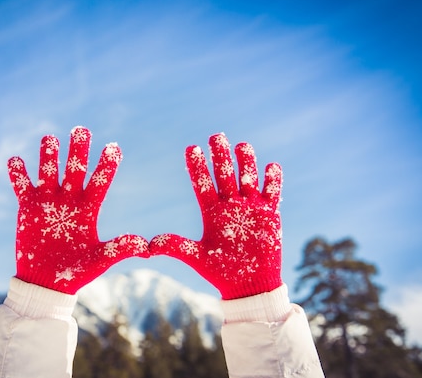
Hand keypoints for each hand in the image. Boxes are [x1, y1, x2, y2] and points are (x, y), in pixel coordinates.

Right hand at [8, 126, 148, 293]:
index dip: (106, 164)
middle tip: (81, 130)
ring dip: (49, 156)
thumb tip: (146, 246)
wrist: (47, 284)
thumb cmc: (76, 272)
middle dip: (78, 150)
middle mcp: (69, 199)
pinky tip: (16, 161)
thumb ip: (120, 248)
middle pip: (75, 169)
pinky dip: (18, 173)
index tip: (114, 147)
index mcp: (88, 208)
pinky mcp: (27, 207)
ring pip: (49, 171)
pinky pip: (22, 186)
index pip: (100, 181)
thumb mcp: (100, 259)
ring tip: (51, 139)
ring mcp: (48, 201)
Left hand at [150, 133, 282, 299]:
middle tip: (215, 136)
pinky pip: (272, 192)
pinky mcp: (270, 214)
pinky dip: (272, 179)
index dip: (197, 167)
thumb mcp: (196, 257)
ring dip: (245, 162)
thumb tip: (149, 245)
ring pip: (248, 178)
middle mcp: (230, 205)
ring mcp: (250, 207)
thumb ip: (175, 246)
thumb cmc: (220, 272)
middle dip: (220, 156)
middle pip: (224, 174)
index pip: (202, 183)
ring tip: (241, 146)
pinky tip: (270, 166)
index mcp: (211, 211)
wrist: (248, 286)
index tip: (191, 148)